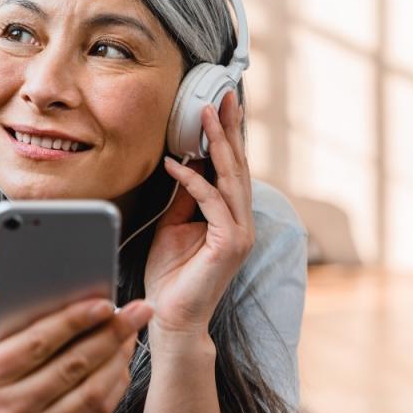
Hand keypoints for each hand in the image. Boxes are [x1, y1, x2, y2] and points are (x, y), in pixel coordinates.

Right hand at [0, 279, 152, 412]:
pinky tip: (119, 369)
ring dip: (117, 361)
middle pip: (72, 365)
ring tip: (132, 335)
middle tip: (138, 311)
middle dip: (110, 334)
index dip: (74, 320)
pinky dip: (111, 390)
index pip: (38, 342)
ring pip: (89, 393)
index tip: (103, 302)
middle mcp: (11, 406)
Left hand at [144, 91, 253, 349]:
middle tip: (224, 96)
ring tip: (206, 114)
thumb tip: (185, 164)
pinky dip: (193, 181)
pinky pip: (211, 202)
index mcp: (231, 217)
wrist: (171, 317)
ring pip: (231, 178)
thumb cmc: (170, 276)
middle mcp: (242, 222)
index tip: (220, 106)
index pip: (231, 169)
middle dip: (229, 128)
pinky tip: (176, 164)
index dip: (226, 137)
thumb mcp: (172, 226)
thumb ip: (183, 198)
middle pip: (238, 166)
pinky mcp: (230, 244)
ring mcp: (240, 233)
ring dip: (216, 144)